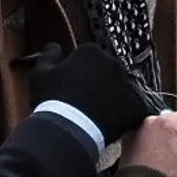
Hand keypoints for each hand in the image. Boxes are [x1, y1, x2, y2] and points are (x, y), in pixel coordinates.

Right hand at [29, 43, 150, 146]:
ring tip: (97, 116)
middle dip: (98, 84)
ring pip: (120, 89)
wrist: (68, 129)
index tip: (73, 89)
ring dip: (112, 98)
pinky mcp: (136, 105)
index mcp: (91, 51)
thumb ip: (50, 54)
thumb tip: (56, 47)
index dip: (80, 75)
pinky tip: (112, 124)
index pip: (89, 59)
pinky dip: (126, 115)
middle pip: (106, 72)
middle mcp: (112, 62)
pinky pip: (134, 108)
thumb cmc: (52, 100)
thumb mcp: (41, 73)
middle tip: (85, 103)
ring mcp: (127, 84)